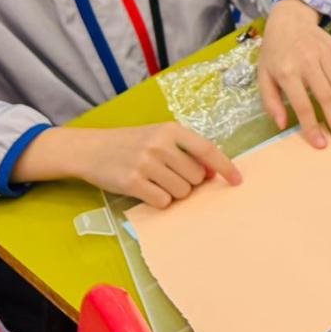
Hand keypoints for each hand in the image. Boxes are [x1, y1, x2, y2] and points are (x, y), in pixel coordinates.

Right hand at [15, 123, 241, 209]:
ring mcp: (146, 164)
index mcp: (172, 130)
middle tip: (169, 175)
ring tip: (156, 181)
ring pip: (182, 191)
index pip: (207, 150)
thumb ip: (186, 150)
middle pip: (196, 177)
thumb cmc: (132, 143)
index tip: (238, 180)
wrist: (92, 149)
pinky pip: (163, 202)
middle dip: (189, 182)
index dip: (226, 167)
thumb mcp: (160, 136)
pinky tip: (147, 190)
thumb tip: (213, 173)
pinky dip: (159, 201)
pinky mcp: (133, 183)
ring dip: (174, 192)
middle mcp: (160, 144)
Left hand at [258, 0, 330, 147]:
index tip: (321, 144)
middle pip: (327, 96)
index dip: (312, 126)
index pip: (302, 104)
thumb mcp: (263, 77)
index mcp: (286, 71)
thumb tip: (281, 126)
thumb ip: (271, 102)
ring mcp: (324, 53)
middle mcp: (307, 61)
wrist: (288, 20)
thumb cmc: (274, 53)